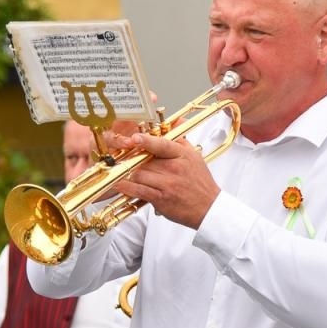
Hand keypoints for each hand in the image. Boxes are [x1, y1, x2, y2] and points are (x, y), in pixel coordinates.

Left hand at [105, 131, 220, 229]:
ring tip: (117, 170)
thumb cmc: (200, 182)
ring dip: (127, 173)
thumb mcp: (195, 156)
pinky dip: (127, 187)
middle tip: (118, 157)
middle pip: (146, 160)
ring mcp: (167, 184)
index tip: (135, 137)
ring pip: (140, 174)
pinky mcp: (161, 198)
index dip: (147, 141)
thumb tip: (178, 120)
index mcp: (182, 155)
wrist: (209, 207)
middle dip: (132, 159)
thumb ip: (182, 138)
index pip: (163, 145)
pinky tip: (118, 184)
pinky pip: (139, 190)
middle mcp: (174, 168)